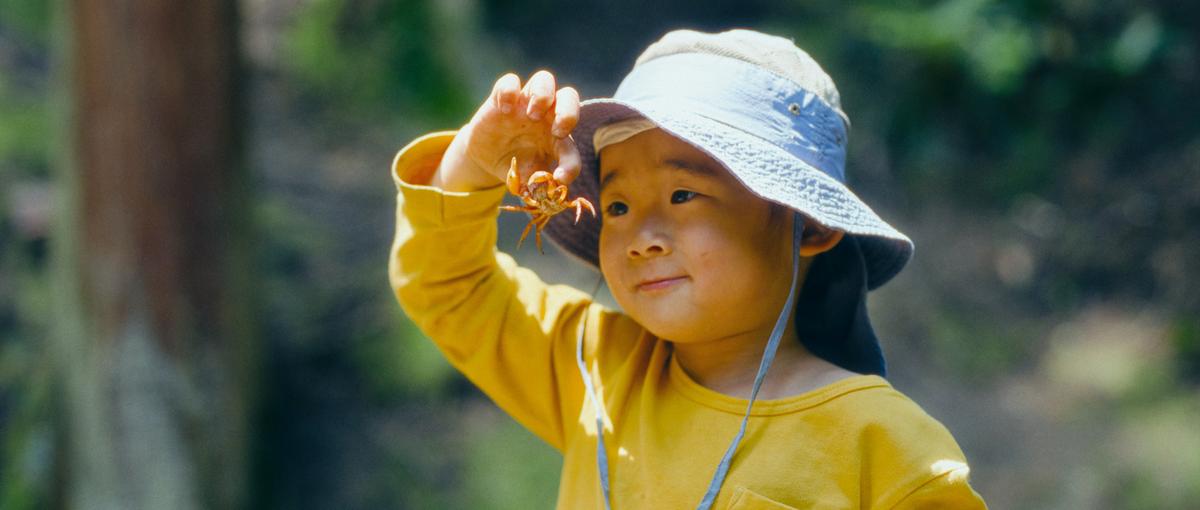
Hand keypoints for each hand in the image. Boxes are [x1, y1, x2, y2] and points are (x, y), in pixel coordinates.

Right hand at [433, 70, 581, 191]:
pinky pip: (509, 80)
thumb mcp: (530, 178)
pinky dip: (509, 91)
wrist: (486, 159)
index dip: (571, 163)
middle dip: (569, 111)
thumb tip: (556, 189)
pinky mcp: (502, 98)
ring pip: (544, 79)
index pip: (573, 146)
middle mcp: (546, 115)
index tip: (561, 177)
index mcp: (558, 135)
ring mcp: (524, 103)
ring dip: (543, 96)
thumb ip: (543, 183)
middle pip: (569, 96)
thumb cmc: (517, 165)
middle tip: (557, 131)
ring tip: (532, 116)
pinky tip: (504, 110)